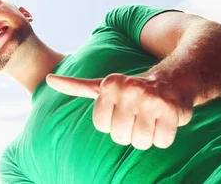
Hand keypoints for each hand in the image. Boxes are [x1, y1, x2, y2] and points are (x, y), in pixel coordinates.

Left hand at [46, 73, 194, 149]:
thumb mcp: (101, 85)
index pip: (102, 126)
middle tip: (138, 116)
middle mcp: (127, 89)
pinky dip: (164, 137)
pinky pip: (161, 142)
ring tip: (150, 118)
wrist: (173, 82)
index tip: (121, 111)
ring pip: (140, 142)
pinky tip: (164, 121)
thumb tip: (48, 79)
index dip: (112, 125)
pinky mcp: (170, 110)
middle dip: (130, 132)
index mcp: (108, 84)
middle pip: (119, 136)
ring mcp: (149, 98)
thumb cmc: (131, 90)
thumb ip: (76, 85)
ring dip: (147, 136)